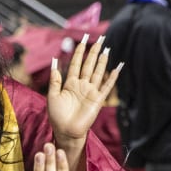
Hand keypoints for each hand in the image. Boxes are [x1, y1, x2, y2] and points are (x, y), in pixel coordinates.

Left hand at [47, 33, 122, 149]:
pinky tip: (118, 68)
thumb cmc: (57, 117)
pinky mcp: (98, 100)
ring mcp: (91, 92)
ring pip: (98, 72)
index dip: (80, 51)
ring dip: (102, 61)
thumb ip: (54, 80)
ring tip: (107, 48)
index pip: (76, 63)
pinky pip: (107, 86)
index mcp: (70, 83)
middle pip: (89, 64)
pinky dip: (113, 77)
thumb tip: (54, 61)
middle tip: (99, 38)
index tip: (84, 39)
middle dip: (93, 51)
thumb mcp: (52, 96)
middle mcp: (82, 85)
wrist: (66, 132)